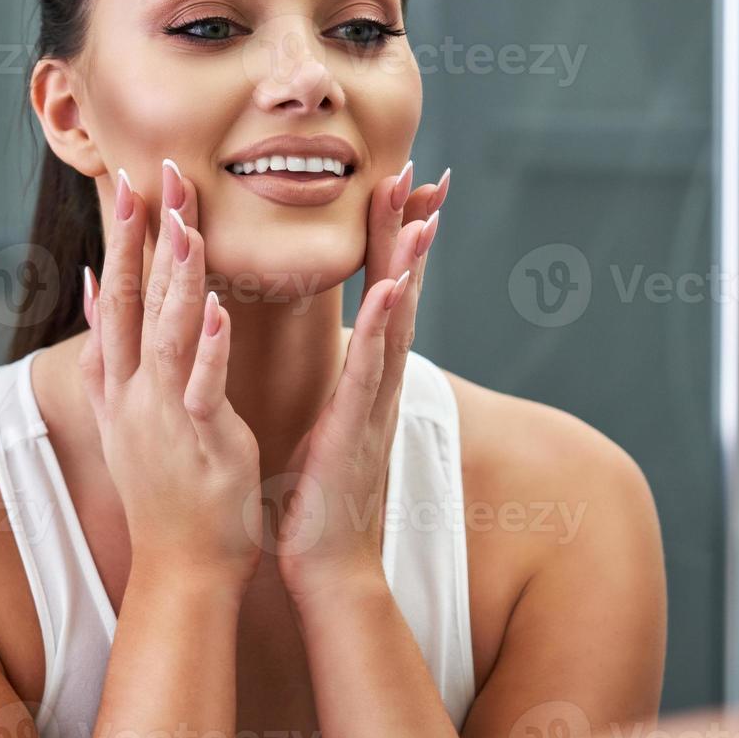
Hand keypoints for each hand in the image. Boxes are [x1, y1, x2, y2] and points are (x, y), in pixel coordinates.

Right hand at [80, 160, 263, 590]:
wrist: (182, 568)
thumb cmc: (168, 492)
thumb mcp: (127, 416)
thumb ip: (111, 352)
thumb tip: (94, 289)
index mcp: (122, 385)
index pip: (118, 298)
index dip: (120, 239)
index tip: (124, 182)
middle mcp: (132, 395)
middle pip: (133, 303)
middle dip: (138, 237)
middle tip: (144, 174)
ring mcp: (161, 418)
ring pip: (165, 334)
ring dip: (174, 276)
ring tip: (182, 221)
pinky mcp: (198, 442)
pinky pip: (200, 387)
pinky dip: (205, 347)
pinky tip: (214, 307)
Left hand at [274, 163, 448, 601]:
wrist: (329, 565)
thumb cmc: (320, 497)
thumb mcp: (328, 422)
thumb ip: (338, 381)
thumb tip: (337, 346)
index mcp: (367, 378)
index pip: (382, 293)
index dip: (389, 237)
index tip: (393, 183)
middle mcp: (381, 384)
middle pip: (400, 292)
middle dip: (406, 230)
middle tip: (418, 171)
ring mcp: (375, 407)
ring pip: (397, 323)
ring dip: (407, 266)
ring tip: (418, 212)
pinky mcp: (357, 433)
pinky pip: (371, 372)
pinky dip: (384, 328)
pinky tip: (390, 289)